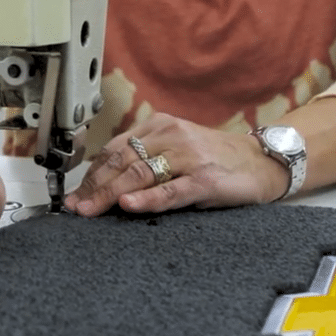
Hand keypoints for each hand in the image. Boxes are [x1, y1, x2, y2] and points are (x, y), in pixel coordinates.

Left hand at [64, 113, 289, 216]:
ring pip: (139, 175)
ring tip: (90, 210)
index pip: (114, 149)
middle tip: (75, 207)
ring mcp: (188, 157)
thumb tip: (104, 181)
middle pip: (121, 162)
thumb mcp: (175, 147)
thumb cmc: (214, 158)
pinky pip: (170, 190)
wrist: (260, 161)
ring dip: (109, 194)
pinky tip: (128, 205)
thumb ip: (144, 157)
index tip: (75, 194)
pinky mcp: (205, 179)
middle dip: (93, 187)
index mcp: (158, 126)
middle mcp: (171, 136)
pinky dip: (146, 199)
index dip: (91, 173)